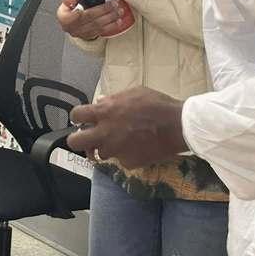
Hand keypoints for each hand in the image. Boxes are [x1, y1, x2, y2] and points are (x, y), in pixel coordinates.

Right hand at [56, 0, 123, 40]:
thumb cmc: (69, 12)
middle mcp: (72, 28)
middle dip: (105, 11)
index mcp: (65, 18)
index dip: (93, 10)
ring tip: (119, 12)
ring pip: (98, 26)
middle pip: (92, 19)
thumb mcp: (66, 2)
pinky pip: (101, 31)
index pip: (79, 14)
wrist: (69, 24)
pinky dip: (111, 26)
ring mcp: (81, 34)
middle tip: (115, 4)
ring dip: (110, 19)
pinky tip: (118, 21)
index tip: (106, 4)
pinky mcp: (88, 36)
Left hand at [66, 87, 188, 167]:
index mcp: (104, 112)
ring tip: (119, 142)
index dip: (77, 117)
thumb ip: (113, 99)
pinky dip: (126, 155)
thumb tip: (100, 102)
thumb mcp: (133, 93)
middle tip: (88, 138)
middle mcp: (105, 133)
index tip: (83, 119)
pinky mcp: (128, 162)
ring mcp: (116, 150)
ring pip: (99, 153)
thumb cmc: (157, 105)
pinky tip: (137, 148)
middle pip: (75, 142)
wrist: (179, 126)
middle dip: (78, 140)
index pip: (76, 115)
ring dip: (105, 148)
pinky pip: (121, 160)